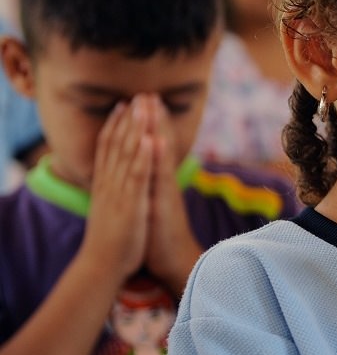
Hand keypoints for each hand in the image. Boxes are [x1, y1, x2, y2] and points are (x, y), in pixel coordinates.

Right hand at [80, 99, 154, 279]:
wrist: (103, 265)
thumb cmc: (111, 241)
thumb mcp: (110, 210)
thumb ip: (111, 193)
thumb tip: (110, 183)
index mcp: (105, 185)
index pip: (108, 148)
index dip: (115, 126)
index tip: (123, 105)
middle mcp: (110, 184)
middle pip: (117, 145)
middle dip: (127, 119)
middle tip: (135, 95)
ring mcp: (120, 192)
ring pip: (127, 154)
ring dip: (136, 129)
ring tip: (143, 106)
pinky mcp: (132, 203)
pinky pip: (139, 175)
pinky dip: (144, 156)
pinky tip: (151, 138)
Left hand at [141, 95, 201, 293]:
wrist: (175, 263)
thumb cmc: (160, 237)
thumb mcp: (153, 207)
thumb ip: (150, 188)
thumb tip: (144, 173)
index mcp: (158, 183)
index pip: (154, 148)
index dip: (150, 125)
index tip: (143, 101)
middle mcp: (164, 183)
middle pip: (160, 144)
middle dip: (154, 118)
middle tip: (149, 92)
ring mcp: (165, 192)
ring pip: (161, 155)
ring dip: (158, 128)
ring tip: (153, 105)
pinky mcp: (164, 204)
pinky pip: (160, 177)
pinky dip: (157, 157)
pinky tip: (154, 139)